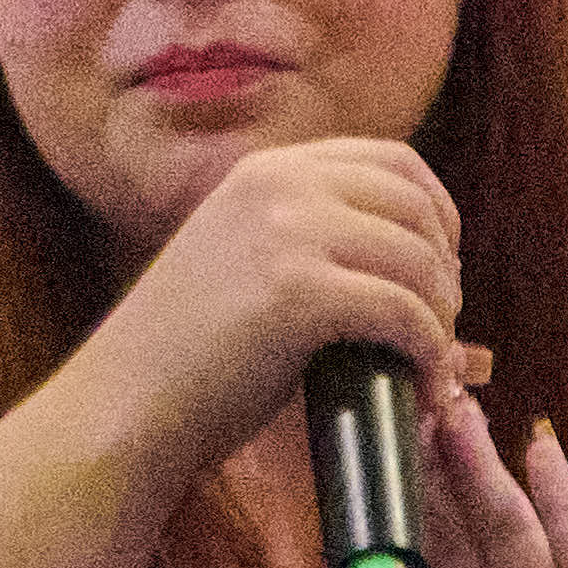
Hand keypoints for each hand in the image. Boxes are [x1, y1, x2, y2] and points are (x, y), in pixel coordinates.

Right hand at [46, 135, 464, 484]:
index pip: (392, 159)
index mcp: (265, 170)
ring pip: (419, 260)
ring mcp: (287, 232)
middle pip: (416, 203)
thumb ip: (310, 241)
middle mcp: (278, 183)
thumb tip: (410, 262)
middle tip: (443, 323)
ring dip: (442, 316)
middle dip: (446, 265)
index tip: (441, 264)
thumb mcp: (244, 262)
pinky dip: (427, 351)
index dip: (436, 210)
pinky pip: (403, 312)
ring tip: (432, 361)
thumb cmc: (185, 358)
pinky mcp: (298, 293)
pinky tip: (421, 384)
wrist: (122, 407)